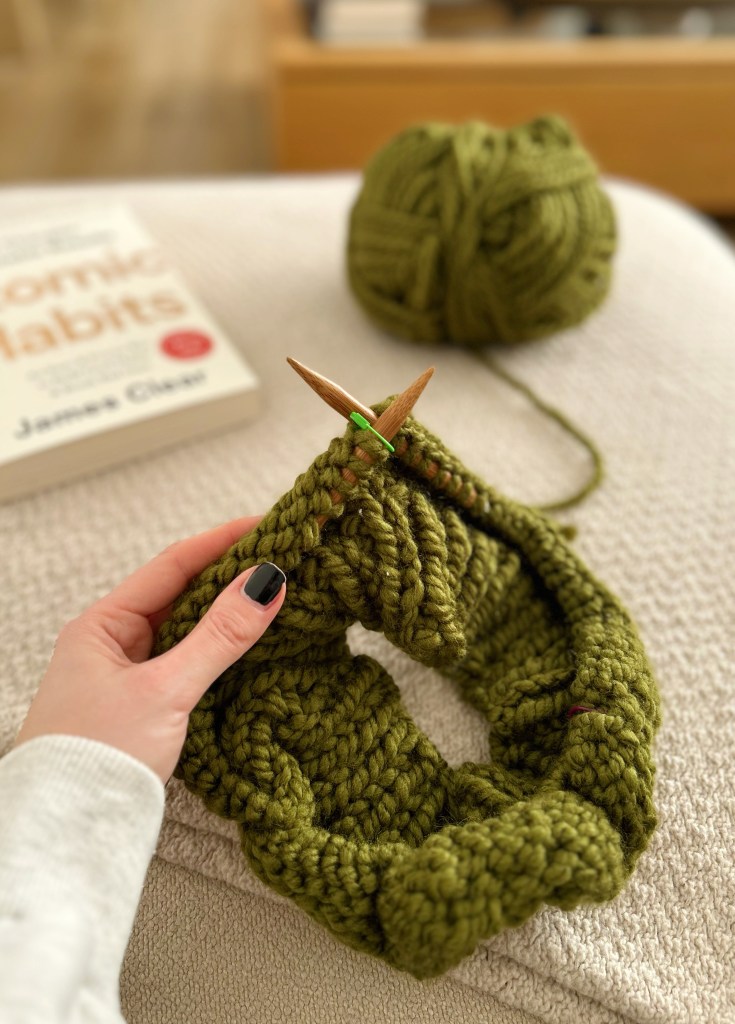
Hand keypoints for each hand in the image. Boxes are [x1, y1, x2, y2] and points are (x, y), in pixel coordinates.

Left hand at [12, 516, 285, 783]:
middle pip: (182, 593)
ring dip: (228, 613)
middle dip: (231, 575)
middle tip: (283, 558)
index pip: (172, 565)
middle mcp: (113, 643)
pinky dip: (220, 649)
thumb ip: (219, 636)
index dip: (222, 541)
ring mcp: (129, 674)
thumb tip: (268, 583)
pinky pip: (189, 661)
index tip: (268, 525)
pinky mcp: (145, 705)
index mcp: (102, 625)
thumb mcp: (166, 690)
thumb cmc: (99, 758)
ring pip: (188, 629)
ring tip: (277, 594)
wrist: (68, 835)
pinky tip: (251, 645)